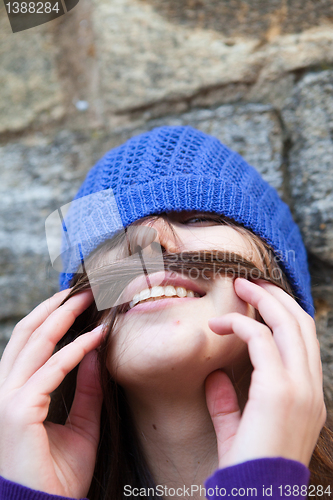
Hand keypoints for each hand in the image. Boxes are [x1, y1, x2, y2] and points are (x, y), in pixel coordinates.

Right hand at [0, 289, 104, 497]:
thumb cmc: (61, 474)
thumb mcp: (82, 424)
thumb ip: (87, 390)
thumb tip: (94, 354)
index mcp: (16, 392)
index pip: (28, 343)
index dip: (50, 317)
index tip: (76, 302)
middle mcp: (6, 390)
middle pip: (28, 334)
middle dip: (55, 307)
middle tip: (84, 290)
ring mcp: (8, 399)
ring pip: (34, 343)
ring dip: (63, 317)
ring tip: (88, 300)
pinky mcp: (18, 411)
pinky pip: (52, 369)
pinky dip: (75, 350)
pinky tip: (96, 338)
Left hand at [205, 278, 325, 468]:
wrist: (256, 498)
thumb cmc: (248, 470)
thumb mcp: (240, 430)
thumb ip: (229, 402)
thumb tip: (215, 378)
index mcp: (308, 395)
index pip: (304, 340)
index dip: (282, 313)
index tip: (257, 299)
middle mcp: (311, 388)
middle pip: (301, 323)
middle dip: (275, 296)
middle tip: (248, 282)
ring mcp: (300, 388)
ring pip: (288, 324)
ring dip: (262, 300)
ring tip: (238, 286)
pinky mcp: (279, 391)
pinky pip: (261, 341)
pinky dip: (239, 325)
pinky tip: (218, 324)